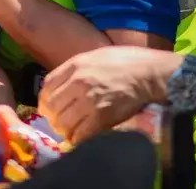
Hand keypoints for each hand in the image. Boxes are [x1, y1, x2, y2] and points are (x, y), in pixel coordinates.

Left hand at [38, 45, 180, 144]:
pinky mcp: (102, 116)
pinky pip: (81, 135)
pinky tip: (83, 137)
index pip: (47, 86)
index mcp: (76, 65)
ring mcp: (89, 100)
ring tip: (72, 131)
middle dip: (54, 118)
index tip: (49, 108)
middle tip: (61, 123)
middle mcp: (78, 82)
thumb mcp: (96, 55)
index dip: (45, 101)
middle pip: (52, 107)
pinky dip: (79, 139)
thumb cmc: (127, 61)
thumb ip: (77, 68)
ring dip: (66, 130)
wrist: (150, 73)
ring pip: (63, 124)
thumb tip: (64, 83)